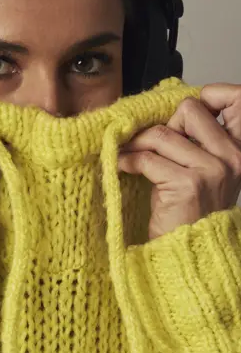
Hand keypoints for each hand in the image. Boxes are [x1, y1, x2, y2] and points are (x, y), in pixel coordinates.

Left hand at [118, 83, 240, 239]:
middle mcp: (233, 157)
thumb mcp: (204, 172)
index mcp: (240, 150)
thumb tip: (163, 108)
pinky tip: (123, 168)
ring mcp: (213, 170)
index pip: (237, 99)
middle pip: (188, 110)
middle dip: (162, 124)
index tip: (180, 112)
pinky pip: (147, 158)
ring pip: (162, 133)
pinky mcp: (188, 184)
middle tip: (148, 145)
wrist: (189, 257)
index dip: (210, 94)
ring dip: (136, 143)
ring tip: (127, 155)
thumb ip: (195, 141)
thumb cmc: (190, 215)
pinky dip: (128, 161)